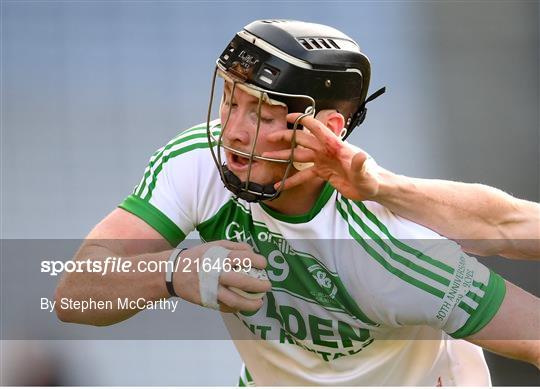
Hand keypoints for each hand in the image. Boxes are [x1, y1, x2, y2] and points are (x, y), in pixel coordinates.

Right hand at [172, 240, 270, 311]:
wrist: (173, 272)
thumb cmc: (199, 257)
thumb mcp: (215, 245)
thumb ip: (235, 247)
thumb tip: (252, 252)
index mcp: (219, 257)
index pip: (243, 258)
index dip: (257, 261)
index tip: (264, 265)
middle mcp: (216, 273)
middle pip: (241, 281)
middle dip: (258, 285)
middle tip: (267, 285)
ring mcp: (211, 289)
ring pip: (234, 300)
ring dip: (250, 303)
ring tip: (259, 303)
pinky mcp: (207, 301)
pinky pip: (225, 307)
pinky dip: (236, 308)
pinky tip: (243, 305)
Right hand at [263, 113, 382, 200]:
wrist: (373, 188)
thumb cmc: (371, 178)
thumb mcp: (365, 173)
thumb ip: (360, 165)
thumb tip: (360, 155)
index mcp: (335, 146)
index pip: (317, 129)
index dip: (303, 120)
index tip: (288, 116)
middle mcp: (326, 151)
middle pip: (302, 140)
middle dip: (285, 137)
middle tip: (269, 138)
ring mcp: (323, 161)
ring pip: (298, 156)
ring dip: (283, 157)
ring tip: (267, 158)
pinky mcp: (322, 173)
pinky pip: (303, 175)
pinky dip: (291, 180)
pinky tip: (280, 185)